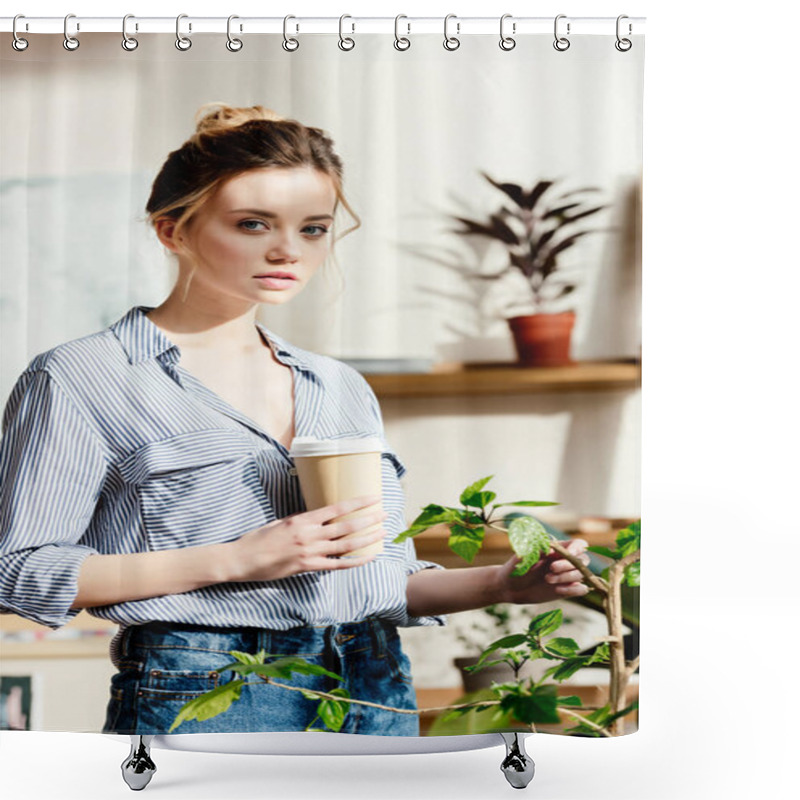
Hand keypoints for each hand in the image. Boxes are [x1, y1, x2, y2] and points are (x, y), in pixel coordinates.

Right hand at [225, 494, 386, 582]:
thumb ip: (302, 520)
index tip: (374, 498)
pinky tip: (367, 557)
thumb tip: (319, 517)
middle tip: (385, 514)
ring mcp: (310, 552)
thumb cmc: (259, 538)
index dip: (358, 503)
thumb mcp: (281, 522)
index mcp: (302, 519)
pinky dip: (354, 561)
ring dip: (366, 538)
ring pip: (345, 545)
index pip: (337, 507)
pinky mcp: (307, 568)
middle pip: (346, 526)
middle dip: (369, 519)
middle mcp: (309, 534)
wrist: (242, 559)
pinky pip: (337, 565)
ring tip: (382, 533)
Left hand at [495, 538, 590, 604]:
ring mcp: (566, 576)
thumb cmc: (515, 568)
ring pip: (581, 574)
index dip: (577, 548)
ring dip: (566, 577)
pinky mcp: (566, 589)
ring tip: (547, 579)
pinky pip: (581, 589)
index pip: (578, 545)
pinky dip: (573, 589)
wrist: (510, 587)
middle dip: (568, 564)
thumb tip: (549, 548)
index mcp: (557, 549)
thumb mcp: (521, 557)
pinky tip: (557, 590)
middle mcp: (565, 561)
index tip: (569, 554)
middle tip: (552, 568)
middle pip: (582, 560)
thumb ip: (534, 550)